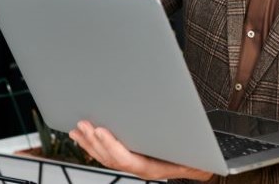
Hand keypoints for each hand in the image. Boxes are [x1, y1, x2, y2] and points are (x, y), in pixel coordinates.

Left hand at [69, 121, 213, 180]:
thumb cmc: (196, 156)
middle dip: (94, 141)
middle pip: (111, 158)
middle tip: (83, 125)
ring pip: (106, 158)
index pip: (126, 160)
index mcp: (152, 167)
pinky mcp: (130, 158)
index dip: (111, 145)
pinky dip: (94, 145)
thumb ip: (178, 133)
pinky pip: (107, 155)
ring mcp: (134, 165)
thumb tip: (171, 111)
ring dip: (90, 143)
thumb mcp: (192, 144)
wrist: (199, 165)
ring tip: (78, 129)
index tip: (100, 130)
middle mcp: (139, 168)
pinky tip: (84, 136)